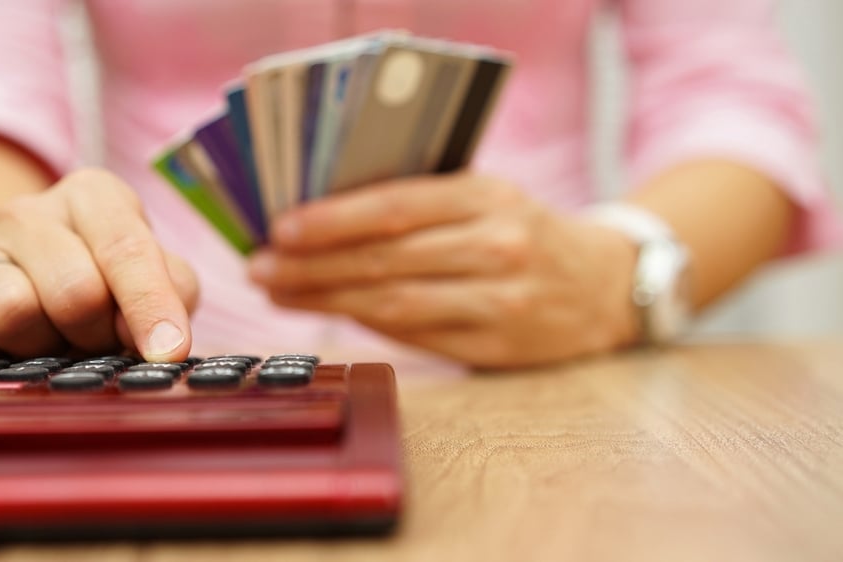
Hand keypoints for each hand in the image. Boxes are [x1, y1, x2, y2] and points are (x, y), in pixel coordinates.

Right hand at [0, 169, 198, 364]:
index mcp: (94, 196)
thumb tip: (162, 334)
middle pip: (74, 291)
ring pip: (10, 309)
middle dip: (97, 333)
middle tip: (98, 340)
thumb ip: (173, 292)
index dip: (149, 305)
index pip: (125, 248)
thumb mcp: (158, 274)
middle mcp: (29, 212)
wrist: (30, 282)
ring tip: (52, 342)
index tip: (169, 351)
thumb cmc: (110, 281)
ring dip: (43, 346)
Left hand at [248, 173, 638, 368]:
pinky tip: (329, 314)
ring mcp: (501, 302)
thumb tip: (326, 217)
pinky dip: (366, 325)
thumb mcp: (486, 195)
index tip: (279, 228)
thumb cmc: (526, 229)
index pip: (397, 206)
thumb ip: (420, 201)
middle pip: (386, 259)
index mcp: (489, 196)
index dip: (333, 219)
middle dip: (312, 265)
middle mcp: (499, 247)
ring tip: (278, 293)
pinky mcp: (496, 349)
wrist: (605, 285)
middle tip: (259, 268)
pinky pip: (417, 339)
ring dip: (326, 299)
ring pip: (395, 304)